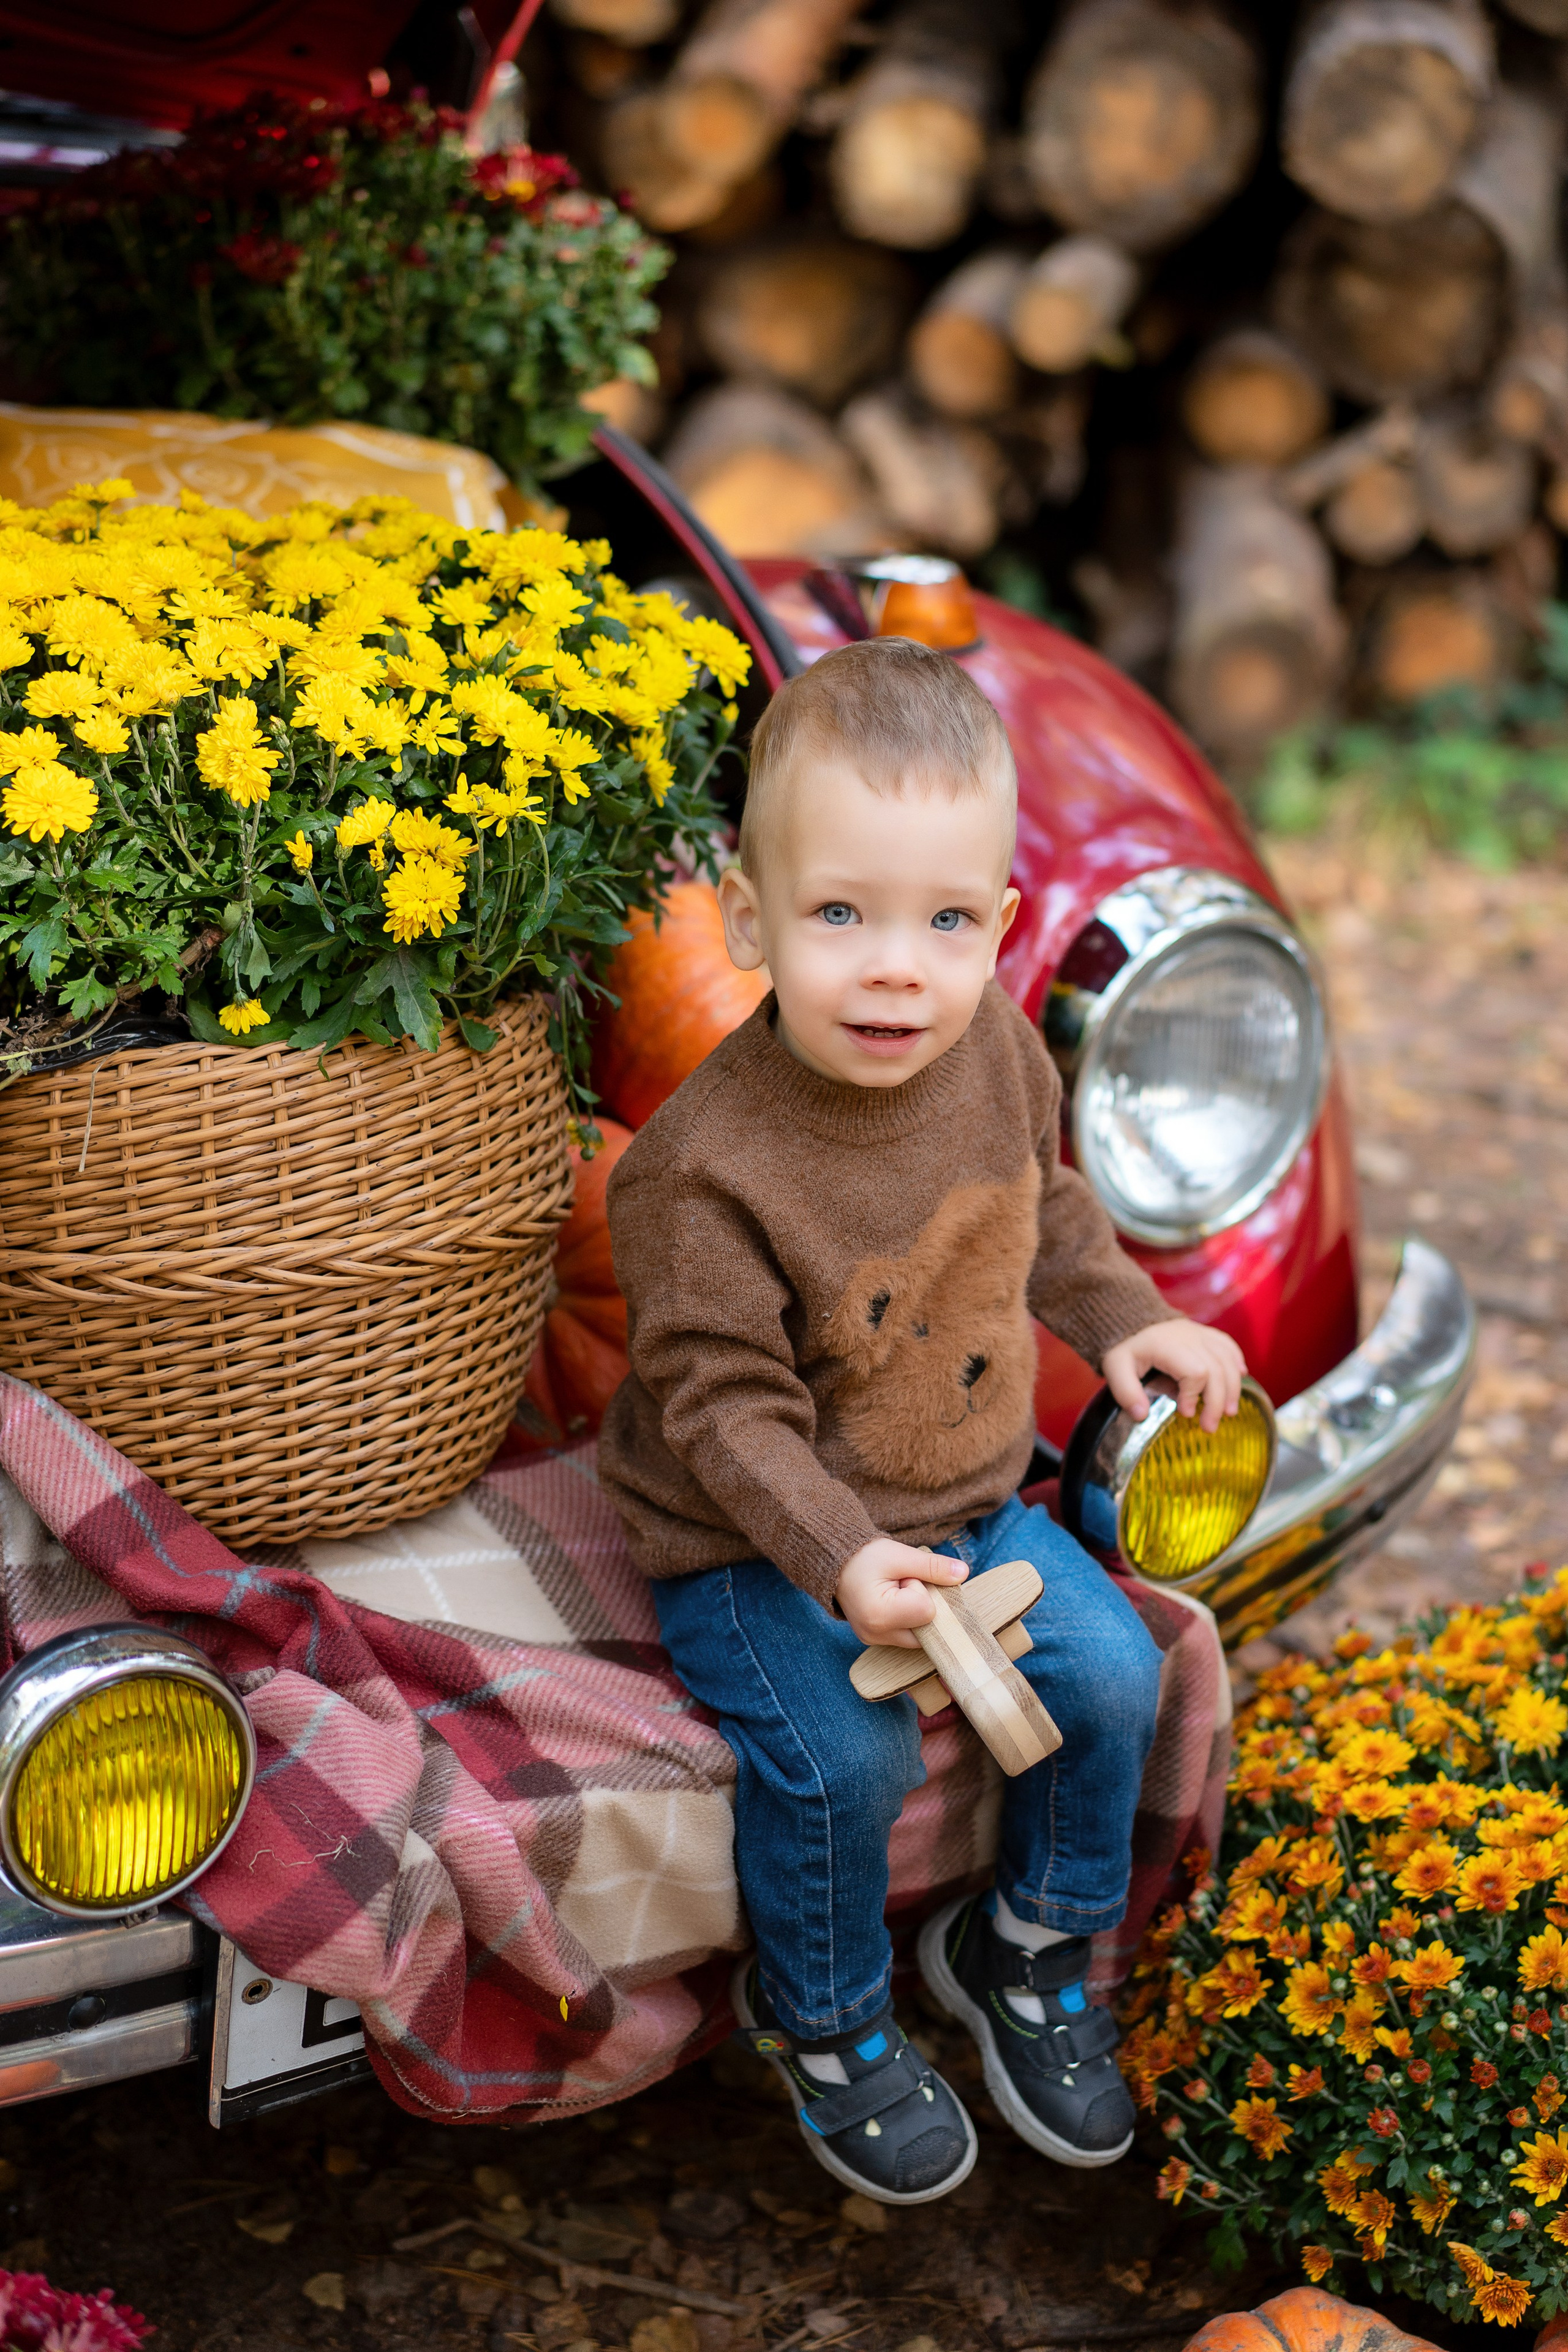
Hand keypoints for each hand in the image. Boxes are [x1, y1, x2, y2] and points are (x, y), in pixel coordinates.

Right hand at [835, 1537, 967, 1648]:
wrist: (835, 1561)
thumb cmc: (864, 1555)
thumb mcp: (900, 1555)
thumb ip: (933, 1567)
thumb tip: (963, 1573)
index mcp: (880, 1615)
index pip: (927, 1611)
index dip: (921, 1590)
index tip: (902, 1577)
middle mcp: (876, 1634)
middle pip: (927, 1628)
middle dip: (921, 1604)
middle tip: (899, 1584)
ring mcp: (874, 1640)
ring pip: (920, 1635)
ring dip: (915, 1613)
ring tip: (894, 1592)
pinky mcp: (875, 1640)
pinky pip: (908, 1635)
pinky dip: (907, 1619)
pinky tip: (892, 1601)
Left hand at [1102, 1318, 1246, 1435]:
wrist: (1131, 1318)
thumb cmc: (1125, 1347)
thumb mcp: (1114, 1368)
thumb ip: (1126, 1392)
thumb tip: (1142, 1415)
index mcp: (1167, 1345)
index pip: (1195, 1371)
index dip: (1194, 1395)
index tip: (1184, 1413)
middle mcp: (1188, 1337)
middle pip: (1217, 1370)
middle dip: (1217, 1402)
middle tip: (1209, 1427)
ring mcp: (1200, 1333)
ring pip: (1228, 1360)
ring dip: (1233, 1388)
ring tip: (1229, 1412)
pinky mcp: (1207, 1333)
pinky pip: (1229, 1346)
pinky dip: (1237, 1363)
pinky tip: (1241, 1378)